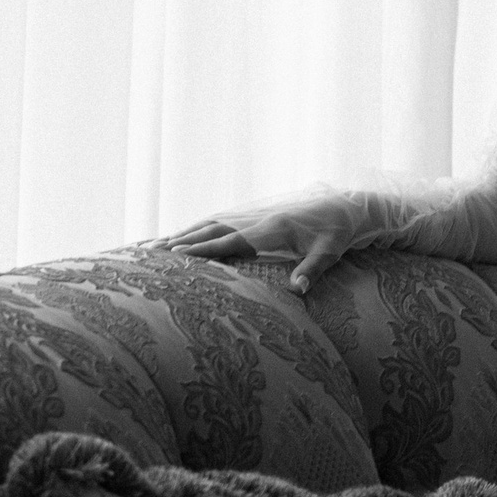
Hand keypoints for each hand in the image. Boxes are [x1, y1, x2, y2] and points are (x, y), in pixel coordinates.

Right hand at [160, 194, 362, 295]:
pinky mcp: (257, 217)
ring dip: (184, 233)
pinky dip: (199, 229)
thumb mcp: (331, 252)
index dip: (203, 248)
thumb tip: (298, 290)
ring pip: (212, 223)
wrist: (348, 206)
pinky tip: (185, 237)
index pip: (230, 240)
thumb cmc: (339, 232)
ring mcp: (255, 215)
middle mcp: (257, 219)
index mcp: (271, 228)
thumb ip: (313, 270)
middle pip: (211, 229)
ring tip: (155, 244)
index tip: (175, 254)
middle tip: (149, 252)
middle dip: (181, 241)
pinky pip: (222, 222)